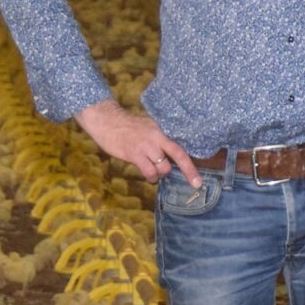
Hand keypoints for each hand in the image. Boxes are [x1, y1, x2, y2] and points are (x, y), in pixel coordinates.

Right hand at [74, 100, 199, 185]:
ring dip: (160, 173)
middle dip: (185, 172)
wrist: (107, 121)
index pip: (180, 149)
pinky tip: (148, 176)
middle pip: (178, 156)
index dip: (190, 167)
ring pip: (163, 167)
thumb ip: (159, 140)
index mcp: (161, 131)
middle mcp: (157, 138)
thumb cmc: (127, 127)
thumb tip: (170, 156)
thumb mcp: (148, 127)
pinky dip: (150, 177)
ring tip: (153, 171)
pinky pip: (148, 171)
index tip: (198, 182)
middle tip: (186, 180)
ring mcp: (146, 146)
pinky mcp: (134, 153)